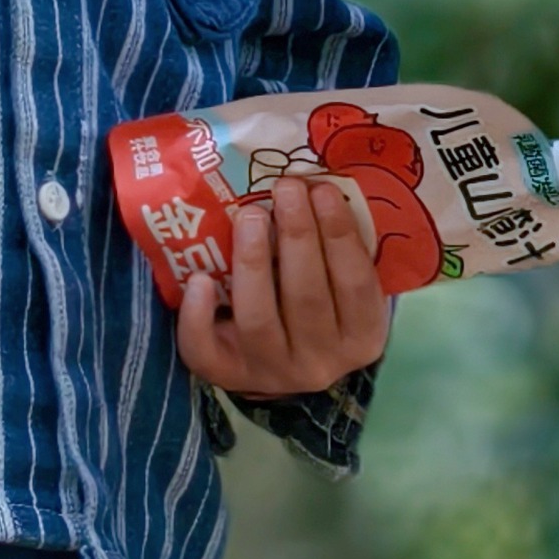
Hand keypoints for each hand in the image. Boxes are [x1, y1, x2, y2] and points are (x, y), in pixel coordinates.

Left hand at [175, 173, 391, 400]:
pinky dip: (198, 316)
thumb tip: (316, 184)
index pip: (355, 285)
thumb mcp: (343, 286)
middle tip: (286, 188)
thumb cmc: (319, 304)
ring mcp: (272, 371)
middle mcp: (320, 363)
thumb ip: (337, 249)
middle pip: (307, 298)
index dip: (340, 236)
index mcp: (360, 336)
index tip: (322, 190)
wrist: (284, 363)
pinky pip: (206, 350)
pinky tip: (198, 279)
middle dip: (297, 236)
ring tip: (249, 214)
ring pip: (258, 319)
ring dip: (253, 262)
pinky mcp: (227, 374)